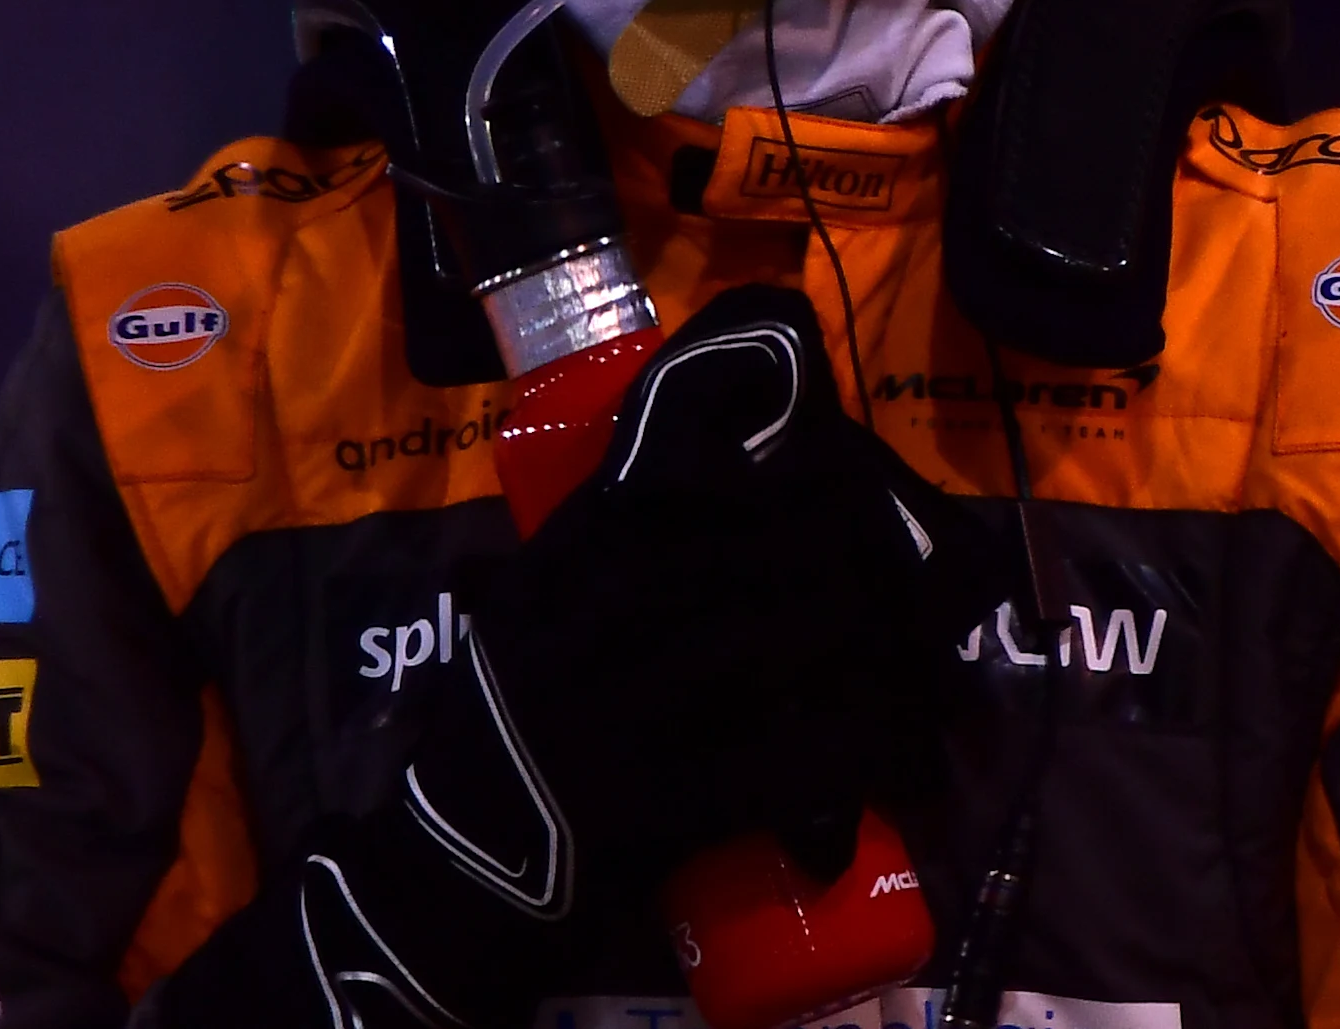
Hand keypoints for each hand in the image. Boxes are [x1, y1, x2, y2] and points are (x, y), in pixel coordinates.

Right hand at [145, 288, 984, 1028]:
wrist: (441, 881)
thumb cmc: (487, 749)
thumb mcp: (508, 635)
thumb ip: (567, 567)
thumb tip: (660, 483)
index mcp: (539, 588)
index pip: (641, 495)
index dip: (737, 472)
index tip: (808, 457)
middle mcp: (570, 638)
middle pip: (716, 558)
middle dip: (812, 546)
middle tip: (877, 546)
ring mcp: (604, 722)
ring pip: (749, 642)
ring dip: (841, 634)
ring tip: (899, 634)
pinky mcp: (641, 808)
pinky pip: (762, 764)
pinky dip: (836, 752)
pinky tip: (888, 747)